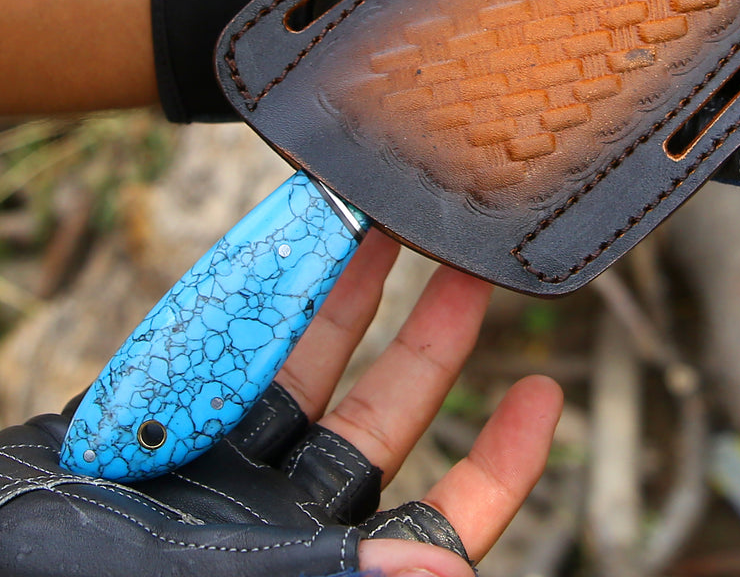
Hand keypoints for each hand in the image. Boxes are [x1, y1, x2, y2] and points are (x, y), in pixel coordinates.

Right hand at [0, 235, 558, 576]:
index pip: (436, 525)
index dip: (496, 468)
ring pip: (309, 362)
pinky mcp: (172, 413)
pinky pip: (232, 342)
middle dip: (429, 341)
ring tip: (389, 223)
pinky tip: (298, 238)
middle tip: (472, 269)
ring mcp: (224, 460)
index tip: (542, 395)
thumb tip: (439, 571)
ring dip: (350, 293)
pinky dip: (264, 293)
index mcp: (315, 562)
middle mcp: (278, 513)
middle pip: (381, 417)